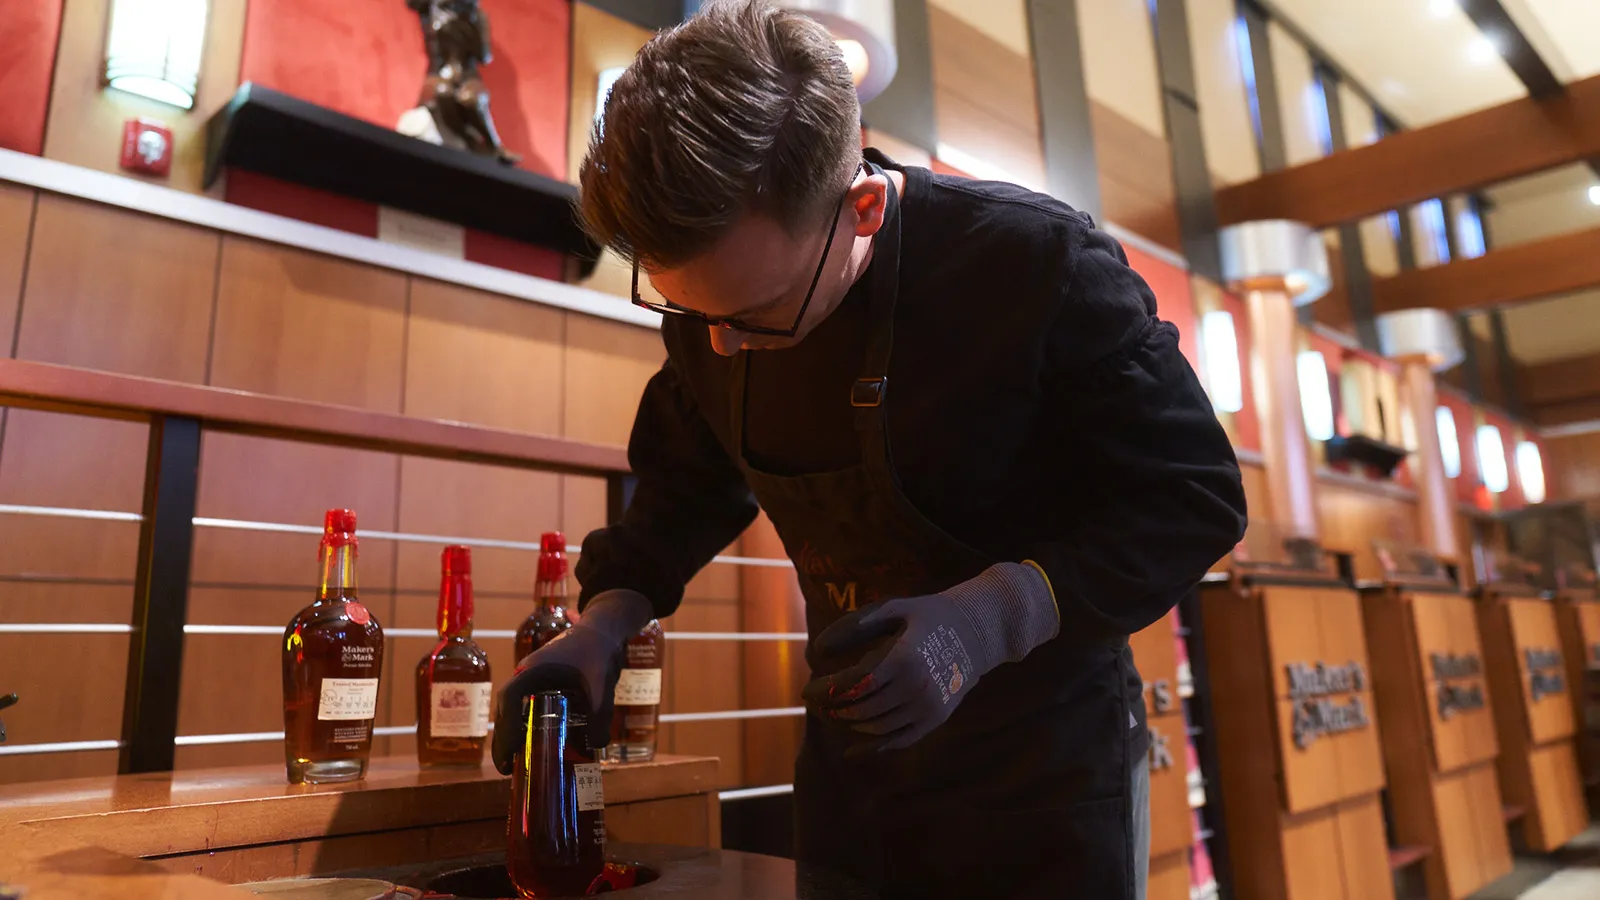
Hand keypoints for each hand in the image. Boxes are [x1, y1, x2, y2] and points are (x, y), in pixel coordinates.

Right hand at [492, 589, 652, 773]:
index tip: (511, 751)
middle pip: (505, 708)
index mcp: (534, 670)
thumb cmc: (597, 651)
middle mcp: (527, 675)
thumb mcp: (601, 684)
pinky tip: (533, 746)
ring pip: (513, 710)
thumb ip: (600, 713)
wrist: (602, 630)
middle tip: (507, 768)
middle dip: (503, 739)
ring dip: (511, 735)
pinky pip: (526, 708)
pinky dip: (525, 727)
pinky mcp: (542, 684)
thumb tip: (598, 746)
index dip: (506, 726)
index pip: (510, 698)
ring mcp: (532, 679)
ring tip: (514, 764)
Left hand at [800, 563, 1058, 757]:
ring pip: (876, 728)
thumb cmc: (929, 615)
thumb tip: (819, 649)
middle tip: (813, 704)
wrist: (979, 632)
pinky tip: (851, 750)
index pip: (853, 685)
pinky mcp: (935, 720)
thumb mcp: (893, 609)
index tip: (806, 689)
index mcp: (903, 658)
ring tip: (829, 715)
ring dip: (847, 725)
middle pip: (861, 709)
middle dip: (831, 709)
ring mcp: (928, 708)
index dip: (826, 691)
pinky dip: (873, 748)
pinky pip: (899, 741)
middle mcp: (916, 688)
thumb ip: (855, 626)